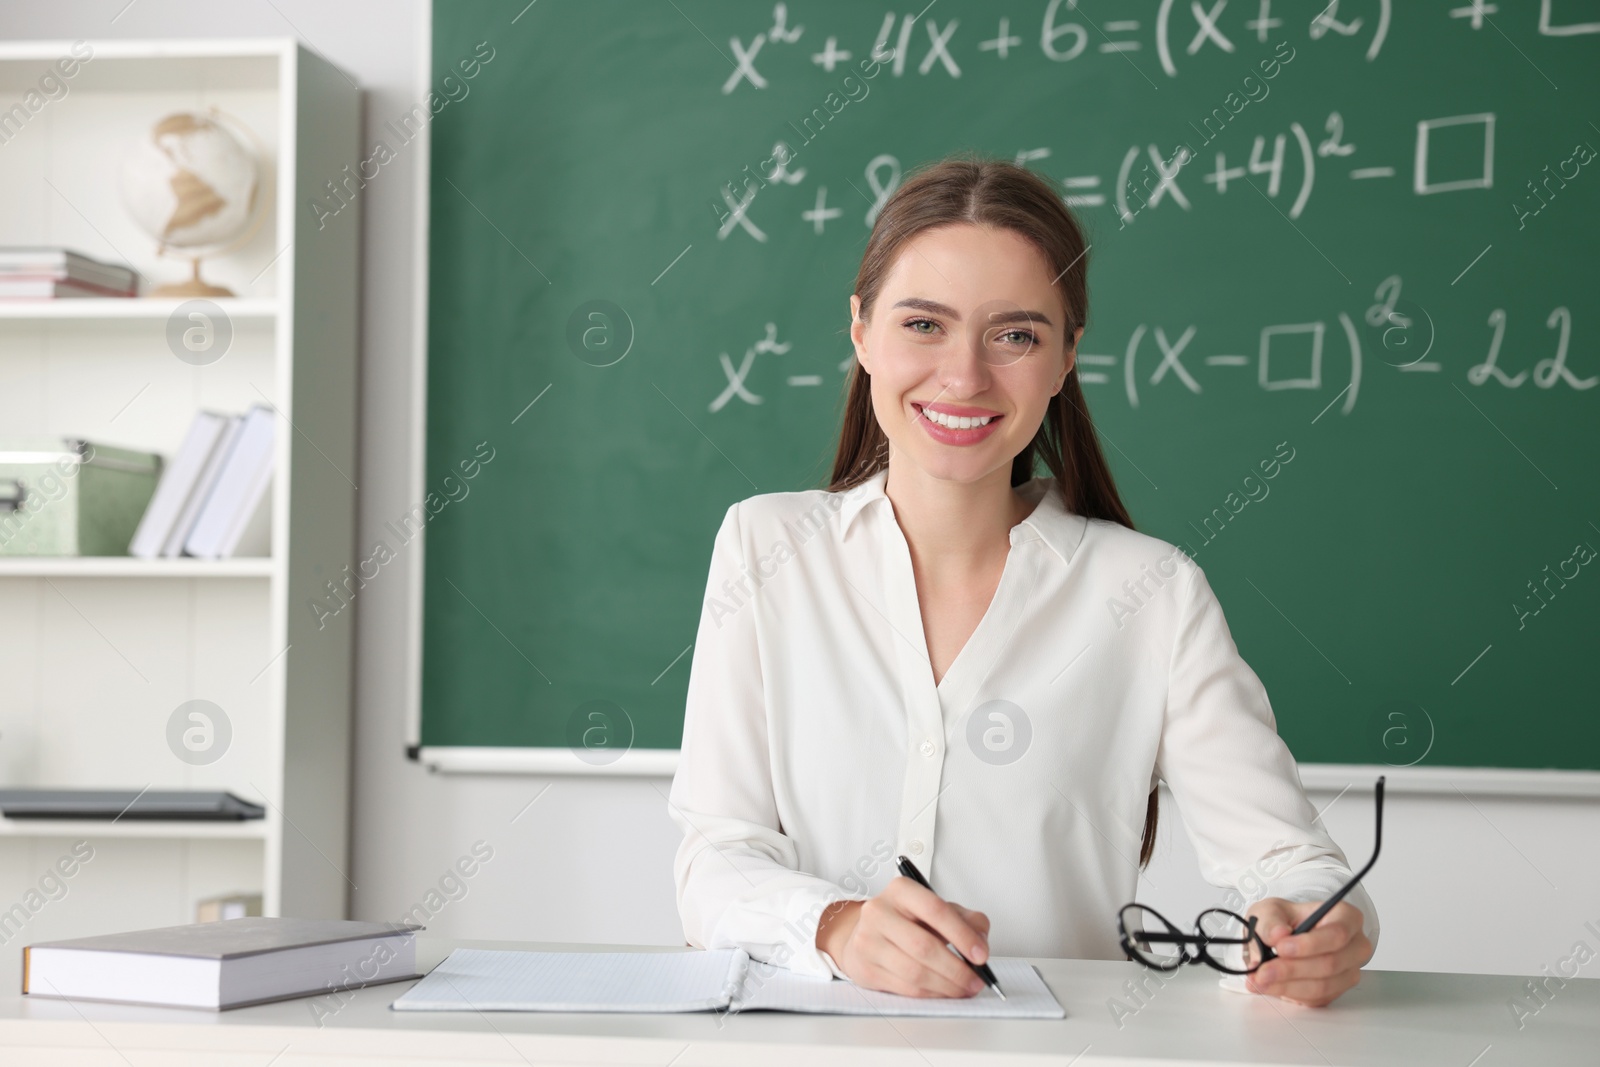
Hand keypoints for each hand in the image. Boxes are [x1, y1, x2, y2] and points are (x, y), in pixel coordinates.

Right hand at [815, 877, 991, 996]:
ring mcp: (868, 941)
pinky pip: (905, 988)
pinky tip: (944, 991)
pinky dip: (931, 994)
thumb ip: (966, 919)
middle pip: (924, 946)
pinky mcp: (865, 968)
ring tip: (964, 988)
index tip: (982, 955)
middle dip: (957, 969)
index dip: (962, 935)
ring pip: (915, 971)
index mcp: (901, 890)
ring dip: (946, 986)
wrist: (866, 933)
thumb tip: (981, 943)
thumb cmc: (907, 920)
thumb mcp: (937, 909)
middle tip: (977, 980)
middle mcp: (879, 912)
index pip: (935, 910)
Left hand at [1243, 897, 1371, 1006]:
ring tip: (1260, 979)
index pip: (1337, 934)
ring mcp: (1348, 972)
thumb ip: (1270, 921)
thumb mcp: (1270, 911)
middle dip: (1292, 969)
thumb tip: (1277, 934)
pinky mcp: (1335, 991)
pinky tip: (1270, 985)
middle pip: (1330, 963)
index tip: (1281, 947)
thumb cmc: (1284, 920)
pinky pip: (1315, 999)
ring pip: (1322, 986)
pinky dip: (1288, 993)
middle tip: (1263, 970)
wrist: (1282, 938)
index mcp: (1346, 917)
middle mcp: (1354, 946)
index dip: (1310, 944)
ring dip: (1287, 985)